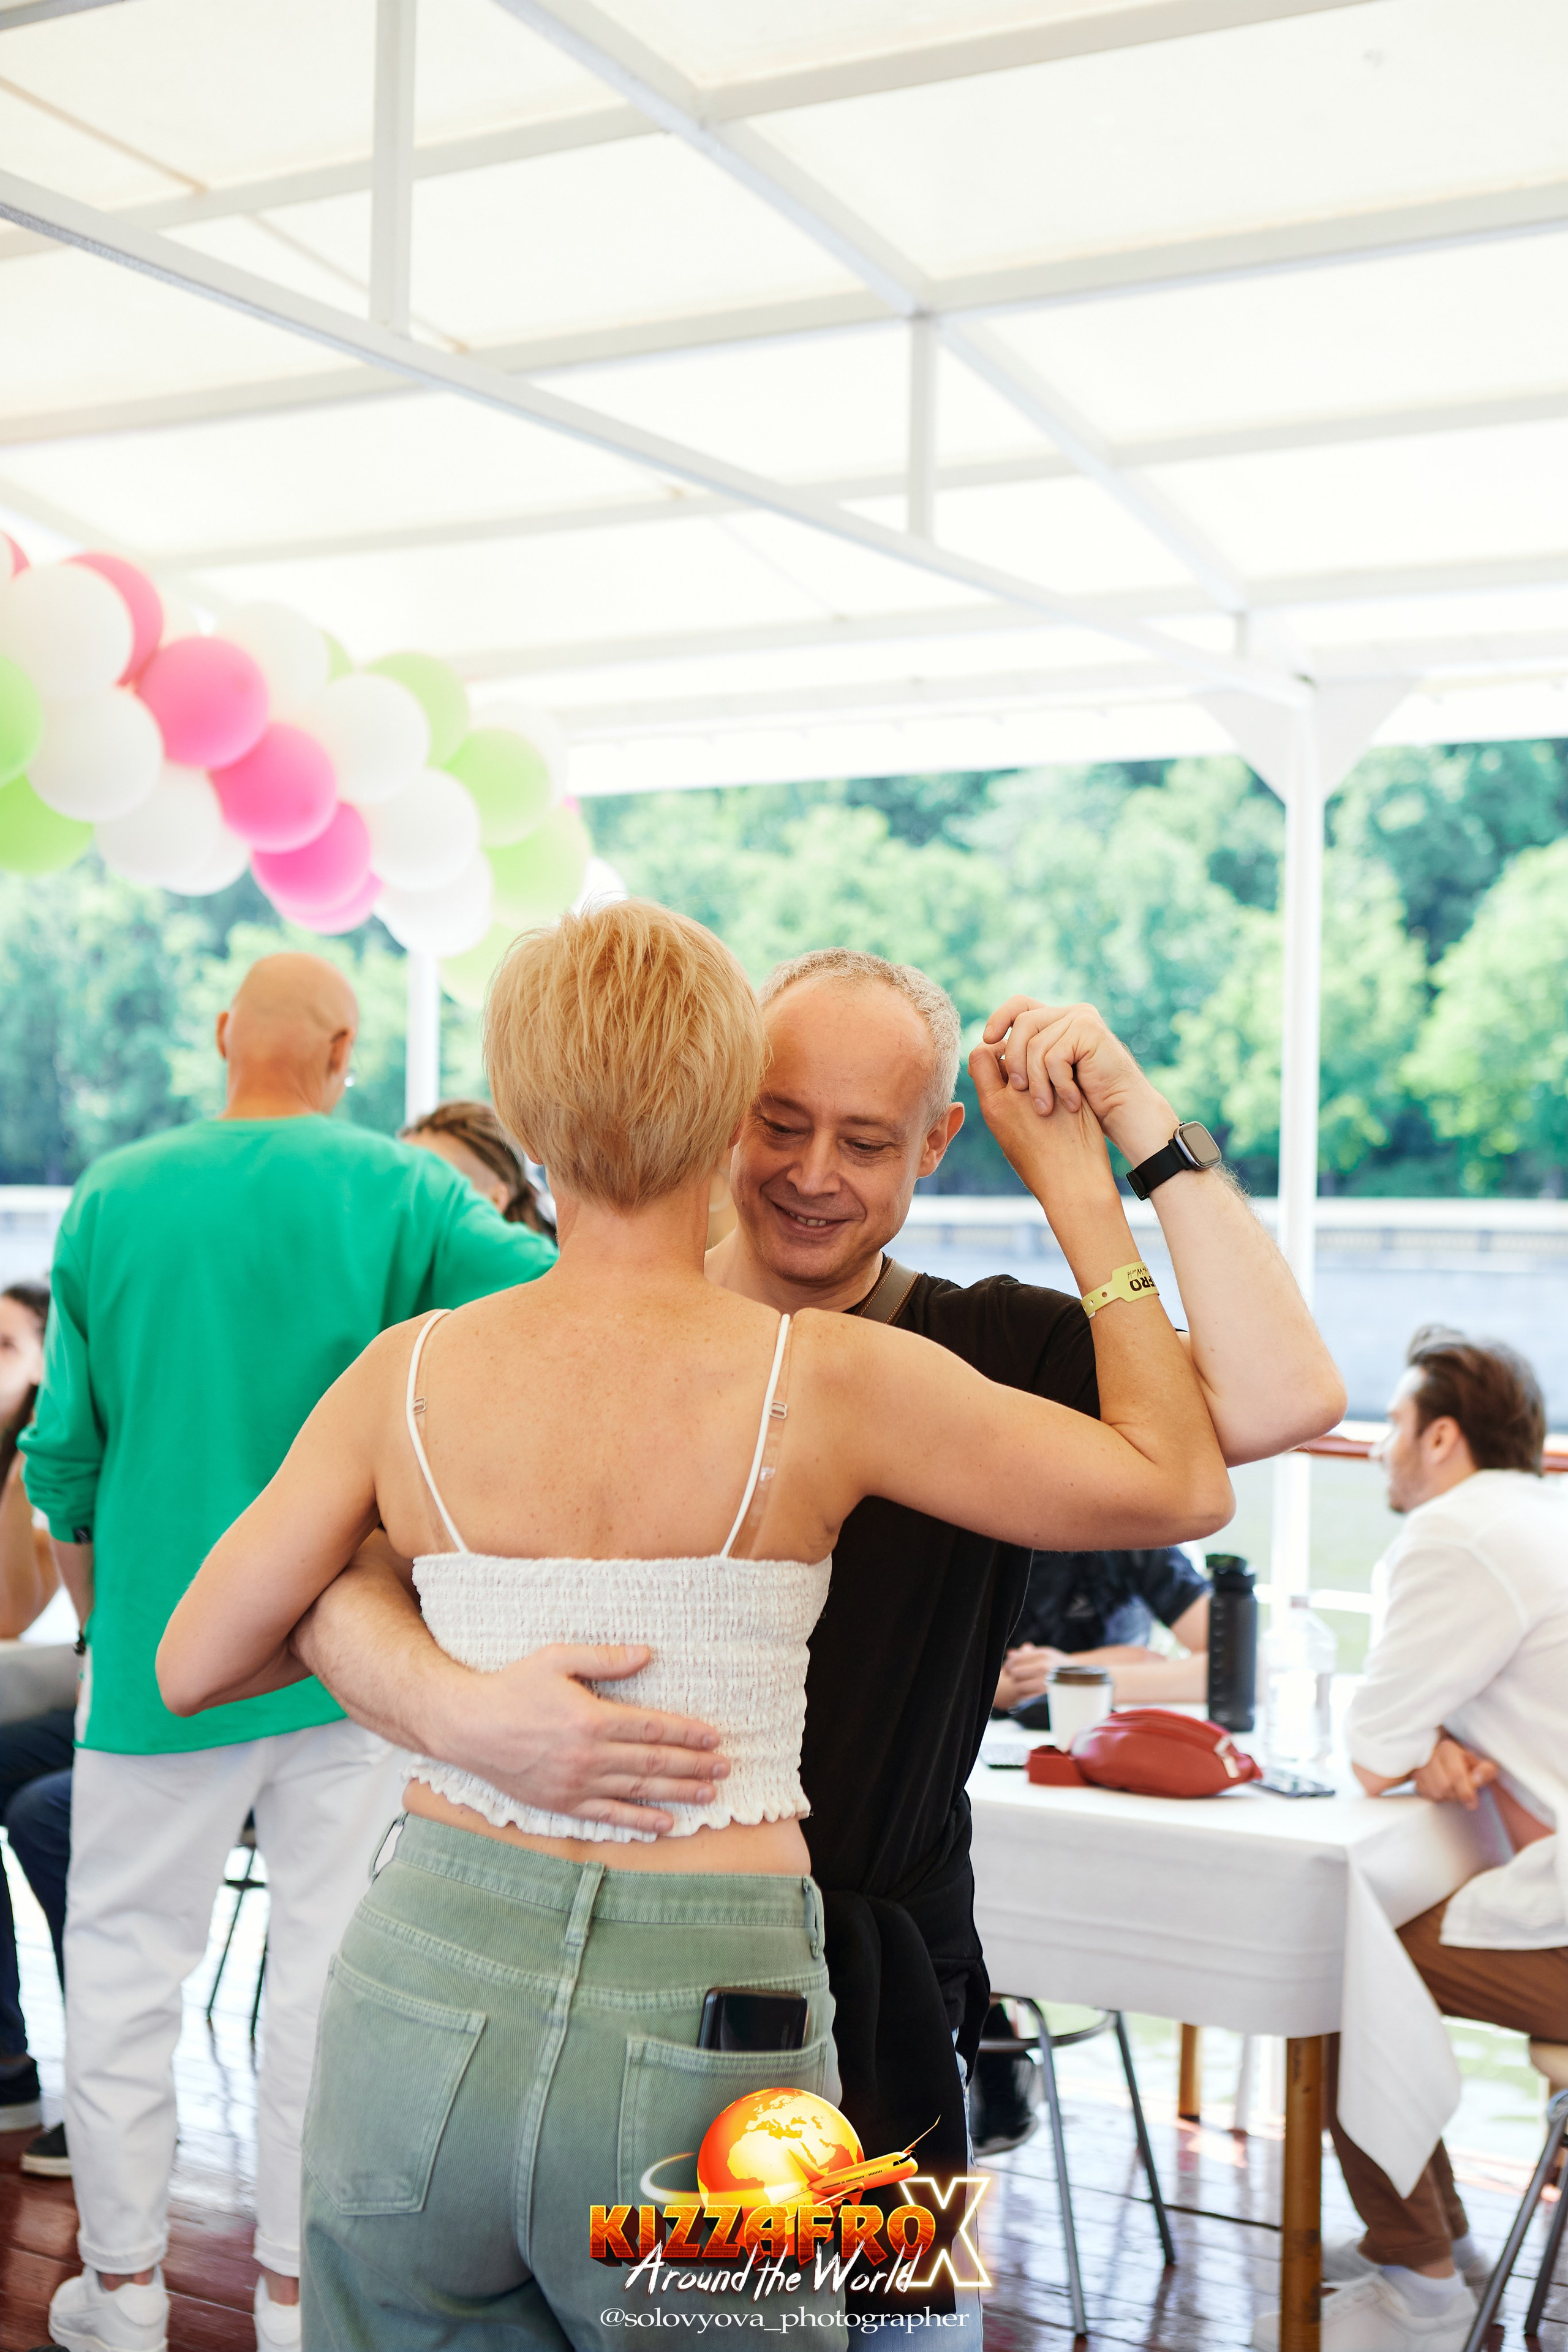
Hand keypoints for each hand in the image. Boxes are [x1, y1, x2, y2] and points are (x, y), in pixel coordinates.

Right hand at [430, 1643, 730, 1836]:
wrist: (467, 1727)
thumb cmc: (512, 1688)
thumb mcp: (556, 1658)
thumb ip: (604, 1658)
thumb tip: (647, 1654)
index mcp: (592, 1719)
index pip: (653, 1728)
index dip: (688, 1733)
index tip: (715, 1738)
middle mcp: (589, 1756)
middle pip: (654, 1761)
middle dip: (694, 1765)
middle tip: (725, 1769)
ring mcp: (576, 1784)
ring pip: (638, 1790)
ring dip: (677, 1793)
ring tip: (708, 1795)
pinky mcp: (562, 1803)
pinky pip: (609, 1816)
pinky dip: (640, 1822)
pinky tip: (665, 1824)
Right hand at [969, 1038, 1119, 1205]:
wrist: (1074, 1186)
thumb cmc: (1039, 1168)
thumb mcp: (1007, 1138)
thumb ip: (1001, 1107)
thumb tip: (1002, 1083)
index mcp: (993, 1107)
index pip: (979, 1055)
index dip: (988, 1051)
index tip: (1001, 1061)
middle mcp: (1014, 1095)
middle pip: (1005, 1048)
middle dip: (1013, 1048)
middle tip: (1026, 1059)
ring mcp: (1043, 1091)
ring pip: (1034, 1052)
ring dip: (1037, 1055)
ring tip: (1046, 1070)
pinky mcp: (1068, 1091)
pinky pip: (1059, 1065)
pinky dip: (1059, 1067)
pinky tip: (1066, 1080)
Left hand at [980, 997, 1177, 1165]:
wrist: (1122, 1110)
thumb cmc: (1082, 1099)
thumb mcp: (1043, 1078)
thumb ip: (1019, 1060)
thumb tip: (980, 1050)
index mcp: (1054, 1021)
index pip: (1019, 1005)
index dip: (999, 1018)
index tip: (987, 1040)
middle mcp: (1067, 1014)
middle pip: (1022, 1022)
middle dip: (1014, 1059)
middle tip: (1018, 1091)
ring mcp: (1080, 1018)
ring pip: (1036, 1043)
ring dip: (1037, 1081)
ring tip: (1045, 1107)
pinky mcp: (1089, 1030)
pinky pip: (1055, 1056)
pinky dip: (1059, 1085)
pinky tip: (1071, 1102)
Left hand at [994, 1643, 1061, 1710]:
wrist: (1080, 1678)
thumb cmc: (1058, 1664)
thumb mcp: (1046, 1654)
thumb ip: (1027, 1654)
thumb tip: (1009, 1654)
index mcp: (1043, 1654)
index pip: (1016, 1659)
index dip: (1008, 1664)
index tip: (1007, 1668)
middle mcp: (1045, 1667)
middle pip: (1015, 1672)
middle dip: (1013, 1675)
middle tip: (1015, 1676)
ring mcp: (1046, 1681)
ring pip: (1019, 1685)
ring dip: (1018, 1685)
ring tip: (1024, 1683)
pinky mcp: (1047, 1695)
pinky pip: (1026, 1696)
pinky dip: (1024, 1695)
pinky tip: (1029, 1691)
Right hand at [1411, 1737, 1496, 1810]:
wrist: (1441, 1757)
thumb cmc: (1463, 1762)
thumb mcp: (1478, 1763)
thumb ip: (1485, 1770)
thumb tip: (1478, 1779)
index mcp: (1447, 1749)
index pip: (1456, 1774)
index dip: (1465, 1791)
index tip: (1472, 1804)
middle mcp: (1430, 1755)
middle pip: (1445, 1786)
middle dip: (1457, 1795)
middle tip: (1464, 1794)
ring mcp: (1419, 1766)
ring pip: (1435, 1793)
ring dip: (1447, 1797)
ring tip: (1453, 1790)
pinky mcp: (1414, 1777)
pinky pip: (1426, 1795)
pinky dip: (1436, 1797)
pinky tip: (1443, 1790)